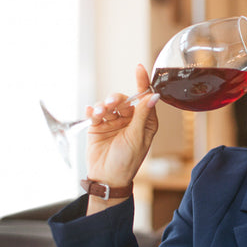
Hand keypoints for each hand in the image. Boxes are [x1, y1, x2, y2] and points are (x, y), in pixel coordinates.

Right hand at [85, 65, 159, 187]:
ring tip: (100, 113)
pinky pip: (96, 112)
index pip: (145, 98)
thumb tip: (153, 96)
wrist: (107, 178)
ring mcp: (113, 122)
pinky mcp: (98, 126)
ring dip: (104, 105)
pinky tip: (92, 112)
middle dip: (116, 99)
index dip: (142, 82)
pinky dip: (93, 110)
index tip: (139, 68)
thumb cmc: (127, 161)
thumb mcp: (137, 137)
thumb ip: (142, 115)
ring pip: (109, 104)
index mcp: (145, 122)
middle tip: (110, 103)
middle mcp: (130, 119)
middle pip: (124, 99)